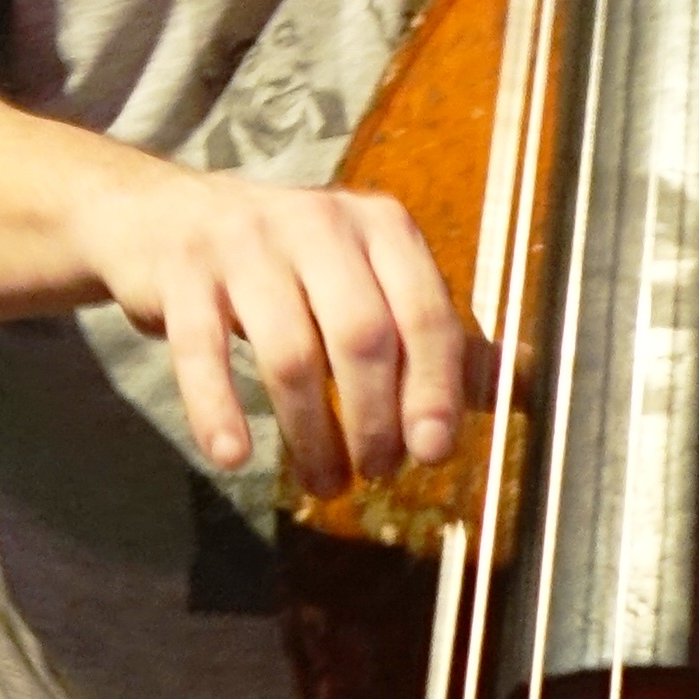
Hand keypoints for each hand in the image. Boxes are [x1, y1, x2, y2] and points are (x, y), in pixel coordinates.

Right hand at [83, 155, 474, 498]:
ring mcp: (242, 244)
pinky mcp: (181, 273)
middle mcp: (316, 222)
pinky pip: (201, 352)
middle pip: (361, 335)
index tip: (433, 453)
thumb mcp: (369, 283)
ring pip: (289, 353)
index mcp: (378, 226)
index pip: (424, 312)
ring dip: (311, 433)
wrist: (160, 217)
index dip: (434, 389)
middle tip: (375, 472)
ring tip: (324, 482)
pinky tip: (233, 455)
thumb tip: (538, 385)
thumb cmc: (286, 266)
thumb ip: (441, 339)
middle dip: (373, 419)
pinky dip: (218, 410)